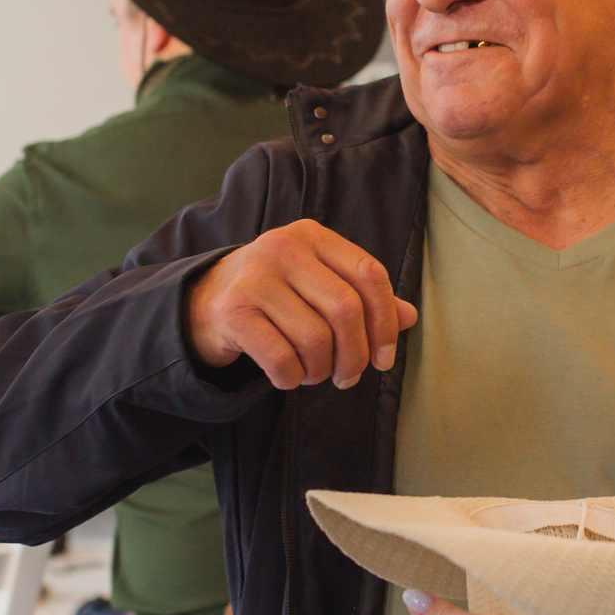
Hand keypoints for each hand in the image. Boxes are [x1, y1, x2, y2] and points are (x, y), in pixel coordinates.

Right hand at [186, 220, 418, 390]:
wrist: (205, 302)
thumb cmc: (276, 296)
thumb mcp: (319, 286)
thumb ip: (363, 298)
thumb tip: (409, 316)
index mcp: (313, 236)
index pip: (369, 274)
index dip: (385, 322)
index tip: (385, 358)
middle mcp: (284, 248)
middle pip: (346, 309)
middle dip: (355, 355)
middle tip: (349, 377)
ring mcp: (255, 278)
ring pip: (315, 338)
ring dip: (322, 370)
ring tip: (315, 374)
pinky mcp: (233, 312)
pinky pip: (282, 359)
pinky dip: (293, 378)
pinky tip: (289, 376)